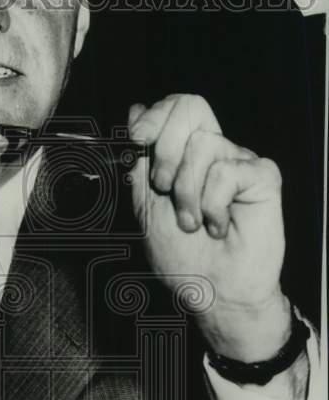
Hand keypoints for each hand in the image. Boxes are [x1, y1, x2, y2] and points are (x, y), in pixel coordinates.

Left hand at [128, 93, 290, 360]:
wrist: (212, 292)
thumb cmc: (182, 257)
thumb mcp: (145, 206)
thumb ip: (140, 162)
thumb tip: (137, 111)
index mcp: (184, 155)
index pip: (174, 107)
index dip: (153, 116)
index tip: (137, 139)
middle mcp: (213, 152)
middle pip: (190, 107)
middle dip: (166, 151)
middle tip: (165, 190)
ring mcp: (239, 161)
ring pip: (203, 145)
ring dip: (187, 193)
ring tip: (193, 222)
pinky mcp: (262, 176)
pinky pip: (226, 171)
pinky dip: (213, 205)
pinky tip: (218, 226)